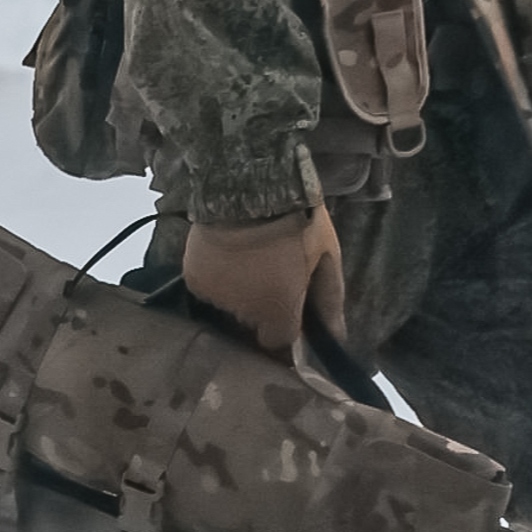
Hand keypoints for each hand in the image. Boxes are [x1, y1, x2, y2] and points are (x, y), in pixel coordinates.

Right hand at [182, 204, 345, 355]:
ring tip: (252, 261)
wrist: (252, 188)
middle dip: (264, 307)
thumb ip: (329, 302)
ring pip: (231, 307)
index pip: (278, 344)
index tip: (290, 311)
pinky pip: (210, 290)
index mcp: (278, 312)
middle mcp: (244, 314)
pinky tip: (230, 256)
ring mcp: (216, 298)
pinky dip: (220, 278)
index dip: (285, 329)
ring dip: (240, 293)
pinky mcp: (194, 280)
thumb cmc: (300, 222)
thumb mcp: (326, 258)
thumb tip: (337, 337)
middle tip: (275, 272)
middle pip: (254, 324)